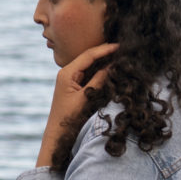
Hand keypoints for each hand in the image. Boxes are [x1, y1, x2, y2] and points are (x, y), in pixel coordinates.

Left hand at [37, 42, 117, 165]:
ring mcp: (71, 78)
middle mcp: (67, 72)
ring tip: (119, 55)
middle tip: (122, 48)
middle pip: (89, 56)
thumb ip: (98, 81)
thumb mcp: (85, 98)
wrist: (58, 133)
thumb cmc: (68, 118)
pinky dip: (100, 69)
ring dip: (104, 60)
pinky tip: (111, 68)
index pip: (89, 55)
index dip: (105, 49)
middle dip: (105, 52)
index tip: (120, 46)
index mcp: (67, 73)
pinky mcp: (74, 85)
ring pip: (90, 64)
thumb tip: (112, 66)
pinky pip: (89, 73)